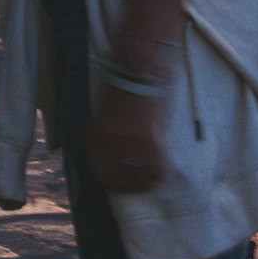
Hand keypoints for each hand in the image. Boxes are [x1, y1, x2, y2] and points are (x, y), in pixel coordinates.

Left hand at [90, 80, 165, 195]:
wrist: (137, 71)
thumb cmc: (119, 88)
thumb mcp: (102, 112)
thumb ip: (102, 132)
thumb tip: (105, 151)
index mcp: (98, 136)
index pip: (101, 170)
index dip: (109, 181)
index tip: (116, 185)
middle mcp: (113, 142)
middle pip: (118, 176)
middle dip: (126, 186)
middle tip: (134, 188)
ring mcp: (132, 142)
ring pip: (138, 175)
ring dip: (143, 183)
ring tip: (147, 185)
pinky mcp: (151, 138)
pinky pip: (155, 166)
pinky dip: (157, 174)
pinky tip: (159, 176)